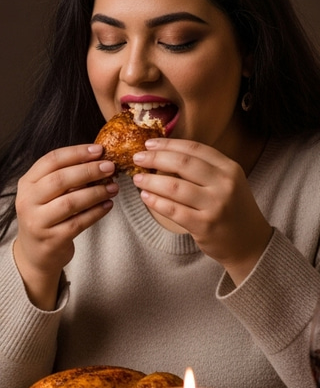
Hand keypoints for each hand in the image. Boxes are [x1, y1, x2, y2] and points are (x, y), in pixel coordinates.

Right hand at [13, 144, 117, 309]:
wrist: (34, 253)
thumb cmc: (45, 216)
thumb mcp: (44, 193)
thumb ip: (62, 176)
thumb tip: (97, 158)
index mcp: (26, 184)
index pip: (51, 160)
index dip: (76, 153)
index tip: (99, 150)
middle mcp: (27, 201)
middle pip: (60, 179)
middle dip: (88, 170)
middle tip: (110, 167)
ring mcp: (38, 222)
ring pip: (71, 202)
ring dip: (96, 192)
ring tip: (113, 187)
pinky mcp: (52, 239)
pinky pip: (79, 222)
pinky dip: (96, 212)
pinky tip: (108, 205)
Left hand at [132, 138, 272, 283]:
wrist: (251, 243)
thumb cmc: (232, 209)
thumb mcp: (227, 182)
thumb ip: (203, 168)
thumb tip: (164, 153)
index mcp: (230, 169)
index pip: (194, 149)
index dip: (168, 144)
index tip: (149, 144)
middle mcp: (225, 184)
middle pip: (182, 163)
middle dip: (155, 159)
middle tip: (137, 158)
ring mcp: (215, 205)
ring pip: (174, 187)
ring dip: (150, 181)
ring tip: (137, 179)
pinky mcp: (205, 225)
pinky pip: (173, 210)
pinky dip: (155, 202)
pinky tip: (145, 197)